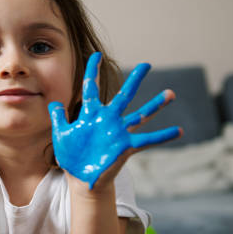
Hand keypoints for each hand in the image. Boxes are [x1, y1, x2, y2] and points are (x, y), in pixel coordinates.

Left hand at [49, 52, 180, 189]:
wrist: (80, 178)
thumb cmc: (72, 157)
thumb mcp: (61, 135)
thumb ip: (58, 117)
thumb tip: (54, 102)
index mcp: (91, 114)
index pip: (91, 88)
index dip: (92, 71)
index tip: (96, 55)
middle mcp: (108, 119)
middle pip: (124, 95)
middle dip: (135, 80)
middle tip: (146, 64)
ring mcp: (119, 132)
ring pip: (140, 115)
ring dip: (156, 105)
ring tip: (171, 93)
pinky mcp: (126, 146)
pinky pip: (148, 140)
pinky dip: (163, 136)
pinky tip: (178, 130)